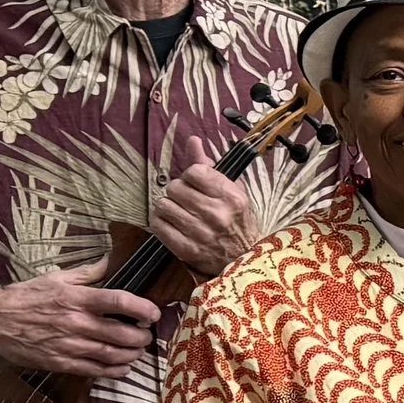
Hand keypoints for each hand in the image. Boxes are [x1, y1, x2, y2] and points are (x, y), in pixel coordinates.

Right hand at [0, 256, 161, 375]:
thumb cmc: (24, 297)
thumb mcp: (55, 278)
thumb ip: (88, 273)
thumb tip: (112, 260)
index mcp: (75, 298)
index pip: (118, 301)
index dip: (142, 308)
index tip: (154, 312)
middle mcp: (75, 322)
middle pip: (122, 333)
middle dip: (142, 336)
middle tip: (146, 333)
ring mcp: (69, 345)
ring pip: (114, 355)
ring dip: (133, 354)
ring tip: (137, 349)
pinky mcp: (61, 363)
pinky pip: (97, 371)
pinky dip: (116, 370)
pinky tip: (122, 366)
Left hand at [151, 133, 262, 270]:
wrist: (245, 261)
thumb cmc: (238, 224)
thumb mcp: (232, 193)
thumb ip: (210, 167)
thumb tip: (192, 140)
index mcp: (231, 196)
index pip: (194, 171)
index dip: (190, 176)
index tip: (196, 185)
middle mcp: (217, 213)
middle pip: (175, 187)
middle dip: (178, 192)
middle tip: (186, 201)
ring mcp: (201, 233)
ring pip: (163, 204)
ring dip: (168, 207)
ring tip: (180, 214)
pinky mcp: (187, 249)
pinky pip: (158, 225)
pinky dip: (161, 223)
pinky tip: (172, 225)